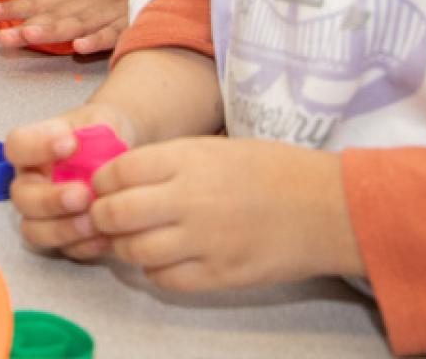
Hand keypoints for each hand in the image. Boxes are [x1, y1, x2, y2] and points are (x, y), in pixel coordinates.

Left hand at [0, 0, 136, 53]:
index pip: (36, 2)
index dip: (12, 8)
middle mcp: (83, 3)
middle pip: (51, 16)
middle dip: (25, 24)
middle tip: (1, 34)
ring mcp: (103, 14)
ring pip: (75, 24)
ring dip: (53, 30)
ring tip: (30, 36)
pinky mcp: (125, 25)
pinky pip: (110, 34)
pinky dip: (96, 39)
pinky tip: (81, 46)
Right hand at [5, 104, 135, 261]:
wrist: (120, 152)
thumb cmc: (102, 133)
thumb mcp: (100, 120)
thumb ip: (92, 132)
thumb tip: (86, 151)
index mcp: (33, 149)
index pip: (17, 146)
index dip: (37, 146)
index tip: (70, 142)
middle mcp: (31, 182)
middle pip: (22, 198)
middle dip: (50, 200)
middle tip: (82, 194)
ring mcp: (44, 213)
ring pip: (35, 231)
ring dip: (64, 229)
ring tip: (95, 221)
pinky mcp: (64, 237)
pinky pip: (64, 249)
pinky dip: (84, 246)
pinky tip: (105, 235)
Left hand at [88, 136, 362, 291]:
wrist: (325, 206)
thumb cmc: (271, 168)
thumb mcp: (216, 146)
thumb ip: (169, 162)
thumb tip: (121, 176)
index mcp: (187, 159)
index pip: (117, 172)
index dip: (100, 181)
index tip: (100, 185)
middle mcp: (189, 199)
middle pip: (116, 214)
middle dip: (101, 217)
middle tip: (104, 216)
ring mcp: (203, 241)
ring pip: (135, 252)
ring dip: (124, 247)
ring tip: (131, 239)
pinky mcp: (218, 275)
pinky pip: (166, 279)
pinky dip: (155, 271)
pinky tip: (163, 258)